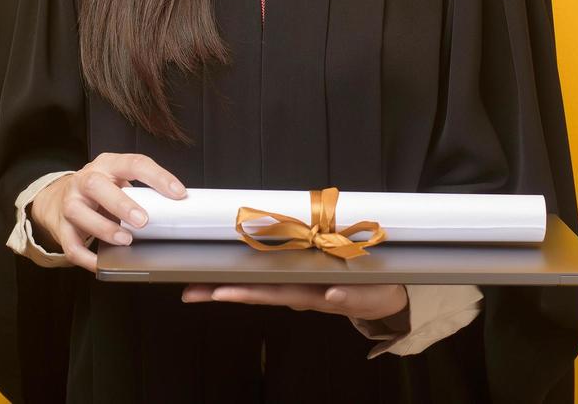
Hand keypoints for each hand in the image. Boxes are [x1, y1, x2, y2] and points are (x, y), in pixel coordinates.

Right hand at [27, 152, 185, 271]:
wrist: (59, 198)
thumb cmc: (100, 191)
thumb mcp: (119, 181)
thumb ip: (141, 192)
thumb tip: (174, 210)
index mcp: (108, 165)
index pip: (134, 163)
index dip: (157, 177)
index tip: (178, 193)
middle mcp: (85, 180)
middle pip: (97, 185)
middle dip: (121, 204)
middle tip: (143, 221)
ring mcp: (70, 202)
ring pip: (79, 213)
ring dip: (104, 229)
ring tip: (125, 241)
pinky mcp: (61, 226)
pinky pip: (71, 244)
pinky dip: (87, 257)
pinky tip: (102, 262)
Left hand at [180, 283, 408, 323]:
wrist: (385, 296)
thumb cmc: (369, 291)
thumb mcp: (363, 296)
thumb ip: (347, 297)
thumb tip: (329, 297)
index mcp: (309, 292)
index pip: (269, 292)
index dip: (243, 292)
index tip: (216, 292)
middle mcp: (300, 290)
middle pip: (258, 291)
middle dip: (224, 292)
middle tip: (191, 291)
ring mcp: (302, 287)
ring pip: (265, 287)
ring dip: (236, 288)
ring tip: (207, 288)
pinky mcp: (310, 281)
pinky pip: (284, 283)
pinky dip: (261, 283)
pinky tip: (239, 283)